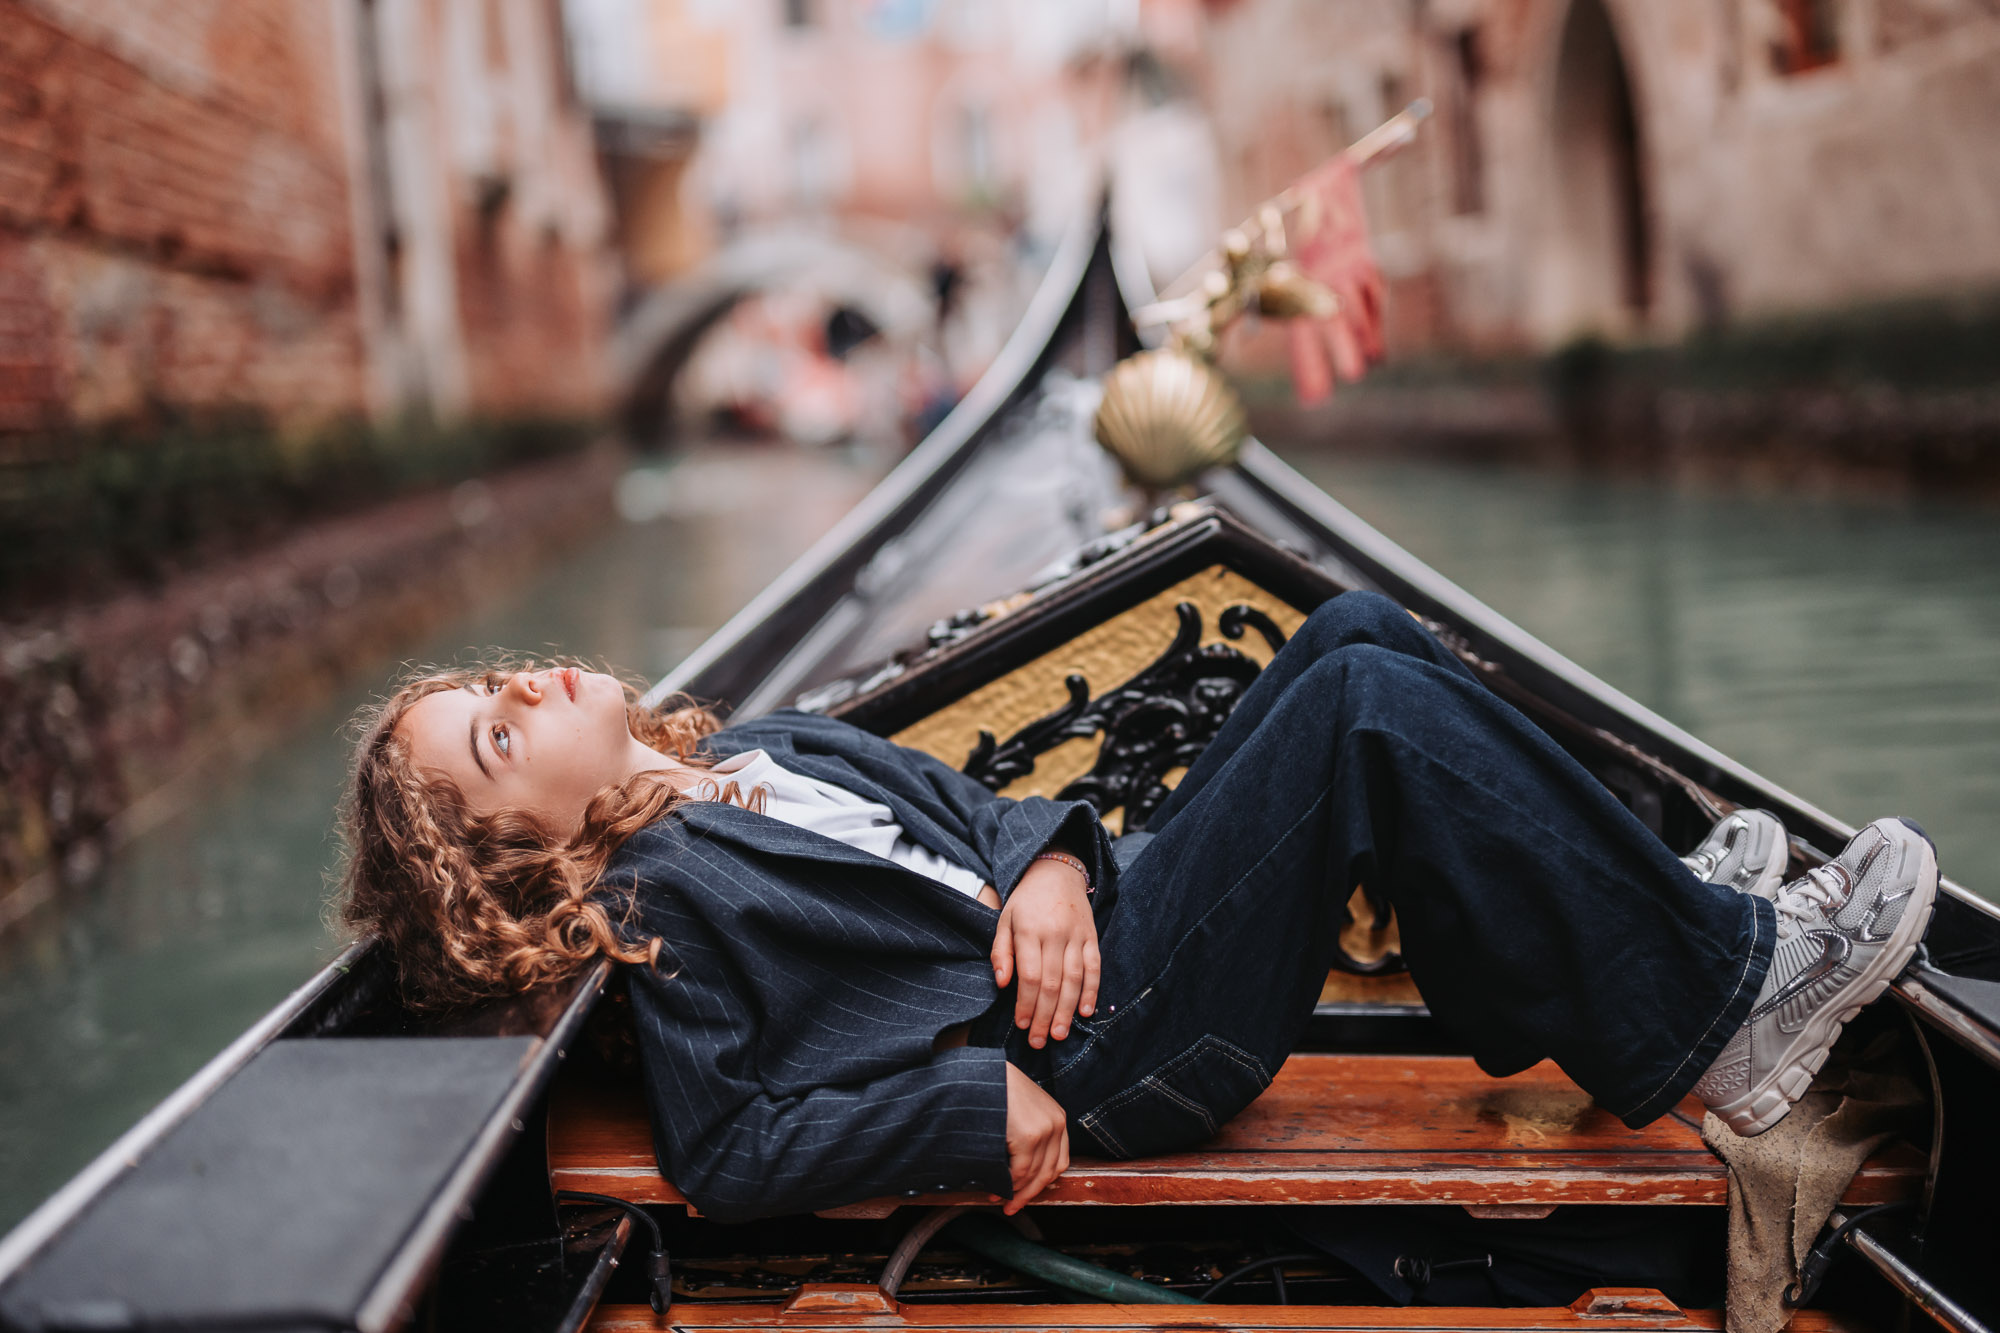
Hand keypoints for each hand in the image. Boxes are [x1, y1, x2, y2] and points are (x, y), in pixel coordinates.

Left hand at [991, 857, 1099, 1047]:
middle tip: (1038, 1041)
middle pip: (1051, 983)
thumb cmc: (1026, 901)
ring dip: (1066, 1010)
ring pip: (1074, 979)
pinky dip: (1092, 991)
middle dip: (1043, 1016)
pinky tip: (1086, 1012)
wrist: (1057, 872)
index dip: (1025, 1004)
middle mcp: (1055, 934)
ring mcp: (1077, 936)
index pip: (1029, 975)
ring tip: (1058, 1034)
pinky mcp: (1092, 937)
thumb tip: (1001, 983)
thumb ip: (1000, 951)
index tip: (1021, 1025)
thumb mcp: (1004, 919)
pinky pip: (1094, 968)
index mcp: (1029, 930)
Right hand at [1002, 1062, 1068, 1213]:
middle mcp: (1056, 1123)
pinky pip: (1020, 1171)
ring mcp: (1044, 1129)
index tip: (1025, 1195)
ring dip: (1015, 1192)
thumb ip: (1027, 1132)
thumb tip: (1020, 1172)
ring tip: (997, 1197)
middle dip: (1028, 1193)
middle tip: (1010, 1206)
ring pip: (1033, 1175)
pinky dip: (1008, 1184)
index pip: (1057, 1161)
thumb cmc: (994, 1088)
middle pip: (1048, 1172)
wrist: (979, 1072)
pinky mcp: (1028, 1136)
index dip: (1041, 1183)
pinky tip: (996, 1187)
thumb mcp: (1019, 1108)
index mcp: (1057, 1117)